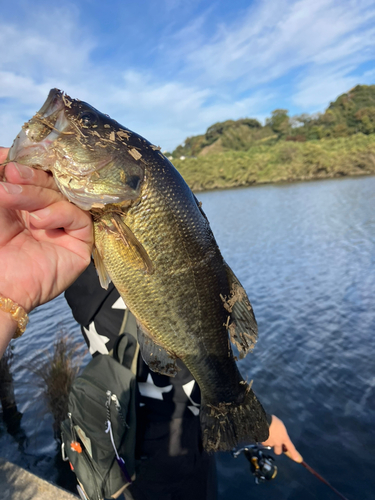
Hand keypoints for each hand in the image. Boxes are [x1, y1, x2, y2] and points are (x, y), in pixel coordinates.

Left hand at [0, 147, 92, 353]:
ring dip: (38, 195)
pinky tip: (39, 222)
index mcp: (25, 206)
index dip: (28, 167)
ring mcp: (63, 231)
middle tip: (10, 177)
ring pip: (65, 198)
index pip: (39, 177)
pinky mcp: (80, 246)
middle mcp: (46, 216)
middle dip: (31, 178)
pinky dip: (60, 214)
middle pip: (53, 184)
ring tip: (12, 200)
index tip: (9, 163)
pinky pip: (80, 218)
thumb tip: (8, 151)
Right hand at [262, 415, 301, 461]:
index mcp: (284, 437)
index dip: (294, 454)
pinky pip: (264, 443)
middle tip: (275, 443)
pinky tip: (262, 433)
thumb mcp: (281, 426)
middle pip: (278, 452)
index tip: (298, 460)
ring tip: (267, 434)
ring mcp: (271, 444)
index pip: (291, 448)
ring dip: (269, 442)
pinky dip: (263, 439)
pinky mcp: (263, 443)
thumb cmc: (273, 421)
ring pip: (270, 446)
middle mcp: (278, 443)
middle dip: (277, 449)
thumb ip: (282, 433)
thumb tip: (280, 436)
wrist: (263, 422)